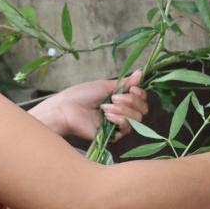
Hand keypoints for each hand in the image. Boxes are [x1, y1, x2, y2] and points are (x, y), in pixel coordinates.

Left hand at [30, 70, 147, 141]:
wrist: (67, 109)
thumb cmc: (82, 95)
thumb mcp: (106, 85)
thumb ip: (126, 82)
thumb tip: (141, 72)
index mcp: (121, 99)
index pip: (141, 99)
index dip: (140, 94)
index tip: (132, 88)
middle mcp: (122, 112)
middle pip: (142, 109)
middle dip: (131, 101)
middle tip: (114, 98)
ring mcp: (118, 124)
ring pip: (137, 119)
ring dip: (123, 110)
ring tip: (106, 107)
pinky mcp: (113, 136)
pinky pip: (127, 128)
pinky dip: (119, 119)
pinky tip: (107, 116)